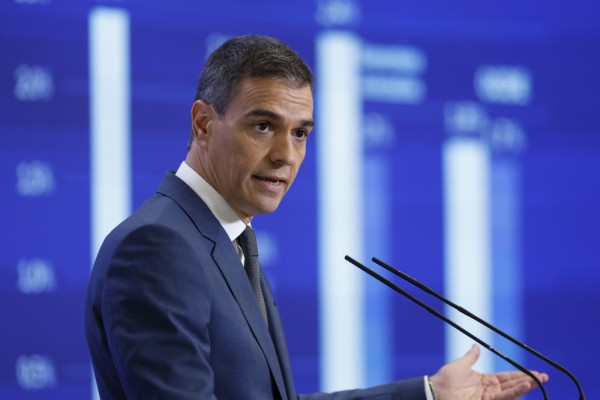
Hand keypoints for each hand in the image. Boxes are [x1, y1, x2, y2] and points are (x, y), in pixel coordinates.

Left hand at [429, 344, 548, 399]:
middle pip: (513, 385)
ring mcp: (488, 398)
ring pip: (511, 393)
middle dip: (529, 381)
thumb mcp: (460, 365)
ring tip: (537, 381)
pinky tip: (524, 386)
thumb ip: (471, 357)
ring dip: (525, 387)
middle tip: (544, 377)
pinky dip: (515, 392)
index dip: (521, 374)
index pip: (507, 377)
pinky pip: (503, 398)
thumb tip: (476, 345)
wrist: (435, 391)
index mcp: (485, 380)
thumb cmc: (445, 379)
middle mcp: (490, 391)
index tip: (535, 373)